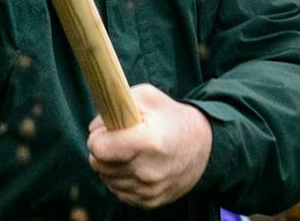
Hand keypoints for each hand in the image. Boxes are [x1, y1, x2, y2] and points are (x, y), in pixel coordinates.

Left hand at [87, 83, 212, 208]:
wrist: (205, 148)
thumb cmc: (172, 118)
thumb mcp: (147, 97)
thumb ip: (115, 105)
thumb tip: (94, 128)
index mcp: (148, 142)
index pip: (98, 148)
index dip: (97, 137)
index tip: (106, 131)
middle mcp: (148, 171)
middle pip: (98, 165)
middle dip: (102, 151)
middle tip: (117, 140)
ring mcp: (150, 190)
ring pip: (106, 179)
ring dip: (111, 166)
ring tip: (129, 152)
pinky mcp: (150, 202)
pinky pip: (119, 192)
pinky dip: (121, 179)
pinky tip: (135, 166)